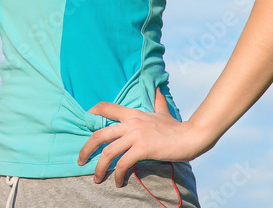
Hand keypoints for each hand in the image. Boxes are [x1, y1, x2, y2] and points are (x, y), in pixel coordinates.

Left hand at [76, 86, 205, 186]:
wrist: (191, 136)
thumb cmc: (177, 127)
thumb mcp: (163, 112)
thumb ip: (157, 101)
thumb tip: (157, 89)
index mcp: (132, 114)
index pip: (106, 108)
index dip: (92, 113)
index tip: (85, 122)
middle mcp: (130, 123)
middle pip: (99, 135)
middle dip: (86, 149)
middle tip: (80, 160)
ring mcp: (136, 136)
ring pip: (108, 152)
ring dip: (99, 167)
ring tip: (97, 178)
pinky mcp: (143, 149)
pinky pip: (123, 163)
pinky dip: (118, 174)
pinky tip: (118, 182)